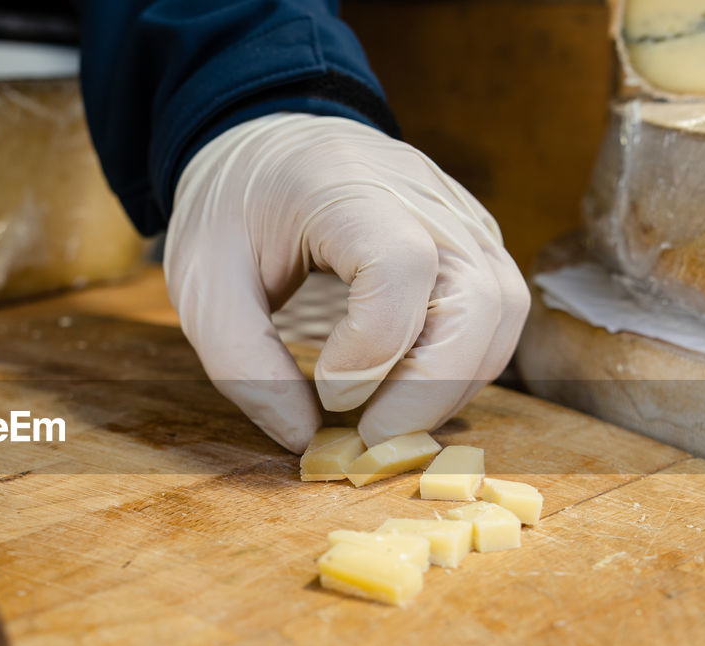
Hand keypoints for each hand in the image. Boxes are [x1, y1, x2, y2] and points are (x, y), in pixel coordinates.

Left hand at [164, 113, 528, 450]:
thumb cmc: (232, 212)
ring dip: (451, 386)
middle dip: (429, 389)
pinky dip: (460, 368)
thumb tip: (302, 439)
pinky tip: (406, 393)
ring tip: (383, 420)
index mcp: (347, 185)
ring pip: (501, 313)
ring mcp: (460, 217)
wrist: (267, 146)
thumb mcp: (203, 284)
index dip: (373, 346)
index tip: (326, 392)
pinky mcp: (473, 244)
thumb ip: (242, 362)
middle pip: (480, 298)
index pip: (401, 265)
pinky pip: (494, 315)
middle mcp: (423, 195)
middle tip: (369, 440)